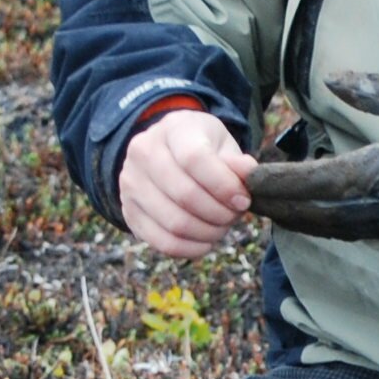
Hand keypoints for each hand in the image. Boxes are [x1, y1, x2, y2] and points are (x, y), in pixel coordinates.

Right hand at [118, 106, 255, 256]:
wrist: (167, 153)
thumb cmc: (202, 148)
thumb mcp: (223, 145)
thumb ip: (238, 162)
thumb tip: (249, 177)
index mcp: (172, 129)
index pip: (194, 159)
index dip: (223, 185)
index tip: (243, 200)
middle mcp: (142, 153)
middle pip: (185, 195)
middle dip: (220, 213)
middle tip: (235, 215)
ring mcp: (130, 184)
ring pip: (175, 223)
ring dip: (208, 232)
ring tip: (222, 226)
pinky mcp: (129, 213)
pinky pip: (163, 242)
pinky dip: (191, 248)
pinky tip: (206, 241)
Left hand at [247, 72, 378, 240]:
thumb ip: (378, 89)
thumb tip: (333, 78)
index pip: (330, 178)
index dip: (288, 179)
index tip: (252, 174)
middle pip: (322, 210)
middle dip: (277, 203)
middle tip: (237, 192)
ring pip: (332, 226)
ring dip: (292, 216)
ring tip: (257, 203)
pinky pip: (349, 230)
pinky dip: (316, 223)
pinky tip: (295, 213)